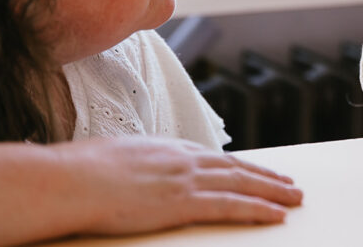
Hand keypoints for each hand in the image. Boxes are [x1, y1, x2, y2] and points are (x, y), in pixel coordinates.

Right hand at [65, 136, 302, 233]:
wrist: (68, 180)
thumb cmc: (77, 173)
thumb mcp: (111, 160)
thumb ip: (132, 165)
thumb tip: (128, 173)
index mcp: (166, 149)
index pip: (214, 158)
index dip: (240, 166)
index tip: (258, 170)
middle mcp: (182, 159)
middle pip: (236, 167)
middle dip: (266, 176)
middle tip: (290, 184)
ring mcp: (184, 179)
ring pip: (241, 184)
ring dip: (272, 192)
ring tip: (294, 198)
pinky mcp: (182, 202)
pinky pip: (230, 206)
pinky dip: (257, 209)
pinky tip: (275, 215)